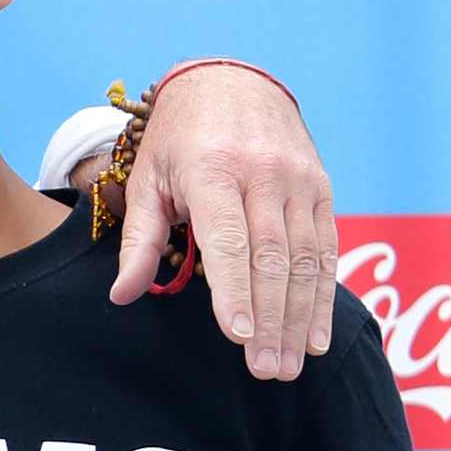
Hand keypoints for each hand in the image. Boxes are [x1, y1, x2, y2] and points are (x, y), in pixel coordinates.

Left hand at [111, 63, 338, 381]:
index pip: (229, 241)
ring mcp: (300, 179)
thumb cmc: (179, 139)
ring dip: (301, 317)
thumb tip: (123, 296)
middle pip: (272, 258)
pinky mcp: (322, 187)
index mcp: (214, 170)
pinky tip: (316, 335)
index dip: (235, 292)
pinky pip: (327, 247)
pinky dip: (324, 294)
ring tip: (291, 364)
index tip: (237, 337)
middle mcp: (265, 174)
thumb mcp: (147, 179)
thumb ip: (138, 240)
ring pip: (307, 259)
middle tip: (266, 370)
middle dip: (271, 320)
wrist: (232, 81)